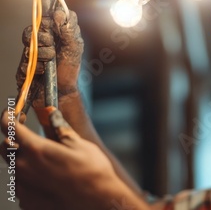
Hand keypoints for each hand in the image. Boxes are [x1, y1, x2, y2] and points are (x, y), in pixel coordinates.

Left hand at [0, 109, 145, 209]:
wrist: (98, 201)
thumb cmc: (92, 172)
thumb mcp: (80, 144)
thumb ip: (60, 128)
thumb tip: (51, 113)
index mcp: (36, 149)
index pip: (9, 127)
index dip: (8, 117)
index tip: (12, 113)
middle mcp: (23, 168)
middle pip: (5, 147)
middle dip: (13, 139)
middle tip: (29, 137)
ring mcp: (23, 187)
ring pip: (14, 167)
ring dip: (23, 160)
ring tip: (48, 162)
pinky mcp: (27, 201)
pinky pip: (22, 185)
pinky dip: (30, 178)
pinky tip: (49, 179)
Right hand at [16, 8, 83, 107]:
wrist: (62, 91)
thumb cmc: (69, 69)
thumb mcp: (75, 47)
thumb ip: (70, 29)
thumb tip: (60, 12)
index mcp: (52, 35)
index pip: (44, 18)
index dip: (47, 19)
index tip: (54, 23)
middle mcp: (38, 42)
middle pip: (33, 29)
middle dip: (46, 37)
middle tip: (54, 46)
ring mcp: (30, 54)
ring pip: (29, 44)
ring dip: (43, 53)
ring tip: (51, 60)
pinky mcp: (23, 67)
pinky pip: (26, 61)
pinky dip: (38, 66)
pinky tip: (44, 71)